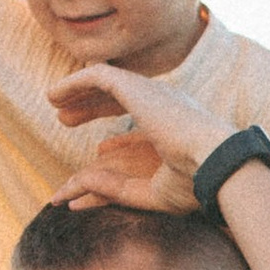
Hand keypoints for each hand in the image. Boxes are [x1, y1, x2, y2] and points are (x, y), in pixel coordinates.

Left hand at [46, 65, 225, 212]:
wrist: (215, 163)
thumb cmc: (194, 185)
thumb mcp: (150, 193)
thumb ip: (115, 189)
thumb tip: (77, 188)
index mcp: (175, 126)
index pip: (143, 121)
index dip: (120, 135)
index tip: (99, 149)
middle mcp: (164, 104)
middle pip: (120, 97)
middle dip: (92, 106)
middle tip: (65, 119)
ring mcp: (151, 92)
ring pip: (106, 82)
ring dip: (79, 92)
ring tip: (53, 102)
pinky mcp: (136, 88)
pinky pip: (98, 75)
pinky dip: (75, 83)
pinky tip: (54, 95)